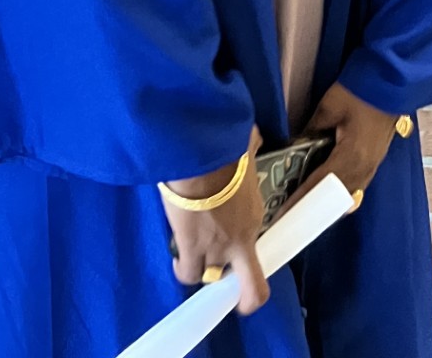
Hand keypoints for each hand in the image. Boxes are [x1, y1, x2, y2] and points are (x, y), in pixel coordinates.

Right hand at [158, 126, 268, 313]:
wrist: (200, 156)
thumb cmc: (223, 148)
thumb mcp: (243, 152)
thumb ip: (248, 151)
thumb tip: (250, 135)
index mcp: (254, 215)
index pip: (252, 237)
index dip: (242, 242)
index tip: (231, 238)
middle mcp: (241, 240)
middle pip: (253, 287)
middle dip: (245, 296)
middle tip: (227, 279)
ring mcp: (218, 249)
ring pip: (212, 277)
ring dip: (203, 268)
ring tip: (192, 256)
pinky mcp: (193, 250)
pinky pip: (189, 273)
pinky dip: (183, 270)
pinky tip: (178, 261)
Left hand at [285, 82, 399, 217]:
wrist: (390, 80)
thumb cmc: (359, 90)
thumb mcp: (328, 107)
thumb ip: (311, 130)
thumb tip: (295, 146)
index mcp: (352, 156)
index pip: (321, 184)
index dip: (302, 198)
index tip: (286, 211)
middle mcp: (364, 167)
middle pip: (336, 196)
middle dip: (314, 205)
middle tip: (293, 211)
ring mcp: (373, 165)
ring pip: (348, 193)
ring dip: (328, 199)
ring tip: (307, 204)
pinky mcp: (376, 159)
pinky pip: (356, 184)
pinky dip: (340, 190)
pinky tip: (328, 188)